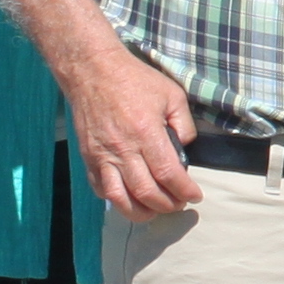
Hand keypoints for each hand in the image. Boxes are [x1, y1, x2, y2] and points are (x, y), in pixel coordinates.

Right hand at [60, 41, 203, 219]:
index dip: (185, 191)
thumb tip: (184, 149)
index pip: (169, 174)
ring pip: (121, 199)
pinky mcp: (88, 158)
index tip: (195, 196)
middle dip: (167, 205)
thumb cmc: (134, 80)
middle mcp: (123, 149)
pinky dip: (117, 200)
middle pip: (146, 193)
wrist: (93, 71)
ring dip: (141, 212)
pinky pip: (101, 189)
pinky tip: (130, 198)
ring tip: (155, 210)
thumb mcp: (172, 94)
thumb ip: (183, 124)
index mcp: (146, 133)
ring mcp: (102, 156)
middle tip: (178, 204)